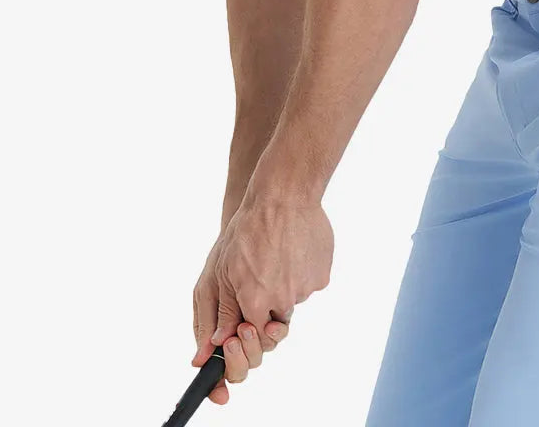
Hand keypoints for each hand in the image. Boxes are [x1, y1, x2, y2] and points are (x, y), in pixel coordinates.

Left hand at [192, 190, 332, 405]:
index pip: (252, 334)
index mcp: (257, 302)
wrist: (283, 194)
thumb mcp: (223, 269)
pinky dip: (301, 270)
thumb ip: (222, 311)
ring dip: (284, 284)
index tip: (246, 312)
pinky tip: (292, 247)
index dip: (248, 326)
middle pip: (276, 321)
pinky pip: (309, 283)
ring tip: (275, 251)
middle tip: (262, 274)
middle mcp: (283, 301)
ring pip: (293, 299)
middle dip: (267, 305)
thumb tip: (215, 345)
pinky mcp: (322, 275)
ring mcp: (306, 288)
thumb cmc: (248, 229)